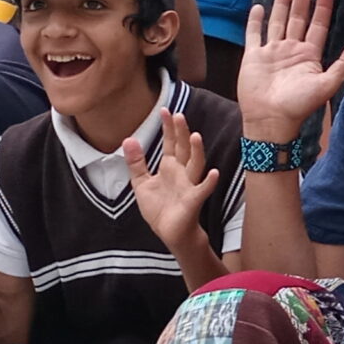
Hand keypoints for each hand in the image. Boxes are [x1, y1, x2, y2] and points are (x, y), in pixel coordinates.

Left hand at [124, 111, 219, 249]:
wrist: (170, 233)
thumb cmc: (160, 208)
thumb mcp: (141, 183)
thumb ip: (136, 162)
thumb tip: (129, 139)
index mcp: (170, 167)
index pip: (170, 143)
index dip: (168, 128)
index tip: (165, 110)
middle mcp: (182, 173)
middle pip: (183, 149)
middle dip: (181, 133)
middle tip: (179, 115)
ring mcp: (189, 186)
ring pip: (196, 165)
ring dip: (197, 151)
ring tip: (196, 136)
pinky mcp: (193, 201)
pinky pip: (203, 190)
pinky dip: (209, 182)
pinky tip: (214, 173)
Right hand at [238, 0, 343, 139]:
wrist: (271, 120)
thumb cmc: (299, 106)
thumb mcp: (327, 84)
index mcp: (309, 55)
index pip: (318, 25)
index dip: (322, 7)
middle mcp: (291, 50)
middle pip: (298, 18)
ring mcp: (272, 52)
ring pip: (278, 22)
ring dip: (282, 4)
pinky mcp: (254, 57)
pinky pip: (254, 34)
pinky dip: (255, 21)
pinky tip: (259, 6)